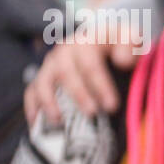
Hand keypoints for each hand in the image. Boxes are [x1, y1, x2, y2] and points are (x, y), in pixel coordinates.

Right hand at [24, 35, 139, 125]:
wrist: (108, 42)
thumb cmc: (122, 46)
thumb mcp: (131, 39)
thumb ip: (131, 45)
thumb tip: (123, 60)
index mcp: (88, 40)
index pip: (91, 62)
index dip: (100, 84)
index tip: (111, 105)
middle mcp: (67, 50)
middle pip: (66, 72)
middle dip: (78, 94)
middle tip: (91, 113)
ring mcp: (52, 63)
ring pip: (44, 81)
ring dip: (49, 101)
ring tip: (59, 121)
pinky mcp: (44, 76)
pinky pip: (32, 90)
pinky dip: (32, 107)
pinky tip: (37, 123)